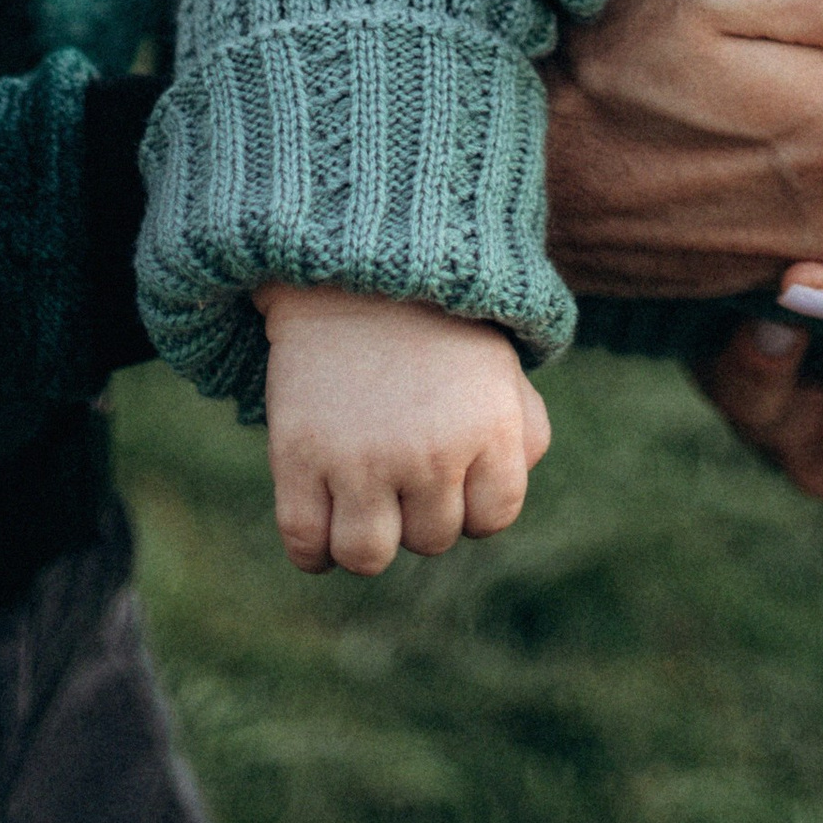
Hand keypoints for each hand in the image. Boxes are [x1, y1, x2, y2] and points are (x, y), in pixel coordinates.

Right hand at [257, 283, 550, 574]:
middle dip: (421, 508)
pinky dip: (314, 546)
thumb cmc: (435, 321)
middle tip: (402, 455)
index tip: (452, 462)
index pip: (492, 519)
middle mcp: (431, 453)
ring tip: (362, 494)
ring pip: (368, 557)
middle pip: (431, 540)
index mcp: (490, 428)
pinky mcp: (298, 458)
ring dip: (368, 535)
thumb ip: (523, 433)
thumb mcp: (500, 364)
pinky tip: (322, 513)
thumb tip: (494, 506)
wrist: (352, 265)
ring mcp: (361, 460)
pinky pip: (306, 546)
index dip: (473, 499)